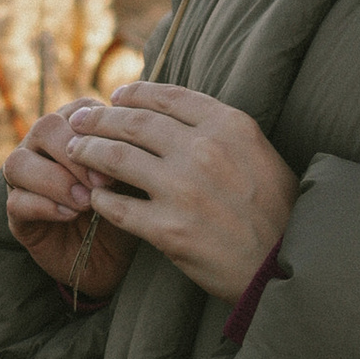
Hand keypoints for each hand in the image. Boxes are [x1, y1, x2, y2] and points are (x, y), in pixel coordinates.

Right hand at [3, 101, 140, 302]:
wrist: (112, 257)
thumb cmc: (125, 209)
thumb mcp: (134, 181)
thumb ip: (128, 159)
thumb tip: (129, 145)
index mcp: (76, 130)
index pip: (79, 112)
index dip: (98, 131)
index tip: (125, 156)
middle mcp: (43, 147)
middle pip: (44, 128)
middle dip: (73, 153)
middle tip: (101, 183)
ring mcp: (25, 178)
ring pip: (19, 163)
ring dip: (55, 180)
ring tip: (85, 202)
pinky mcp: (17, 212)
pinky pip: (17, 201)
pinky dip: (45, 206)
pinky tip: (70, 215)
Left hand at [62, 84, 295, 298]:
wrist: (284, 265)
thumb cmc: (276, 209)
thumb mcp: (257, 152)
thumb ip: (219, 131)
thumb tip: (173, 116)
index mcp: (229, 125)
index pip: (167, 96)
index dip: (133, 93)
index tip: (115, 96)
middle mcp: (204, 150)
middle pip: (133, 123)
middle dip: (99, 118)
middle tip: (79, 121)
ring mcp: (183, 189)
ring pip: (116, 157)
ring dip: (88, 152)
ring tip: (75, 152)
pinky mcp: (168, 229)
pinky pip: (117, 207)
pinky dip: (100, 200)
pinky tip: (94, 198)